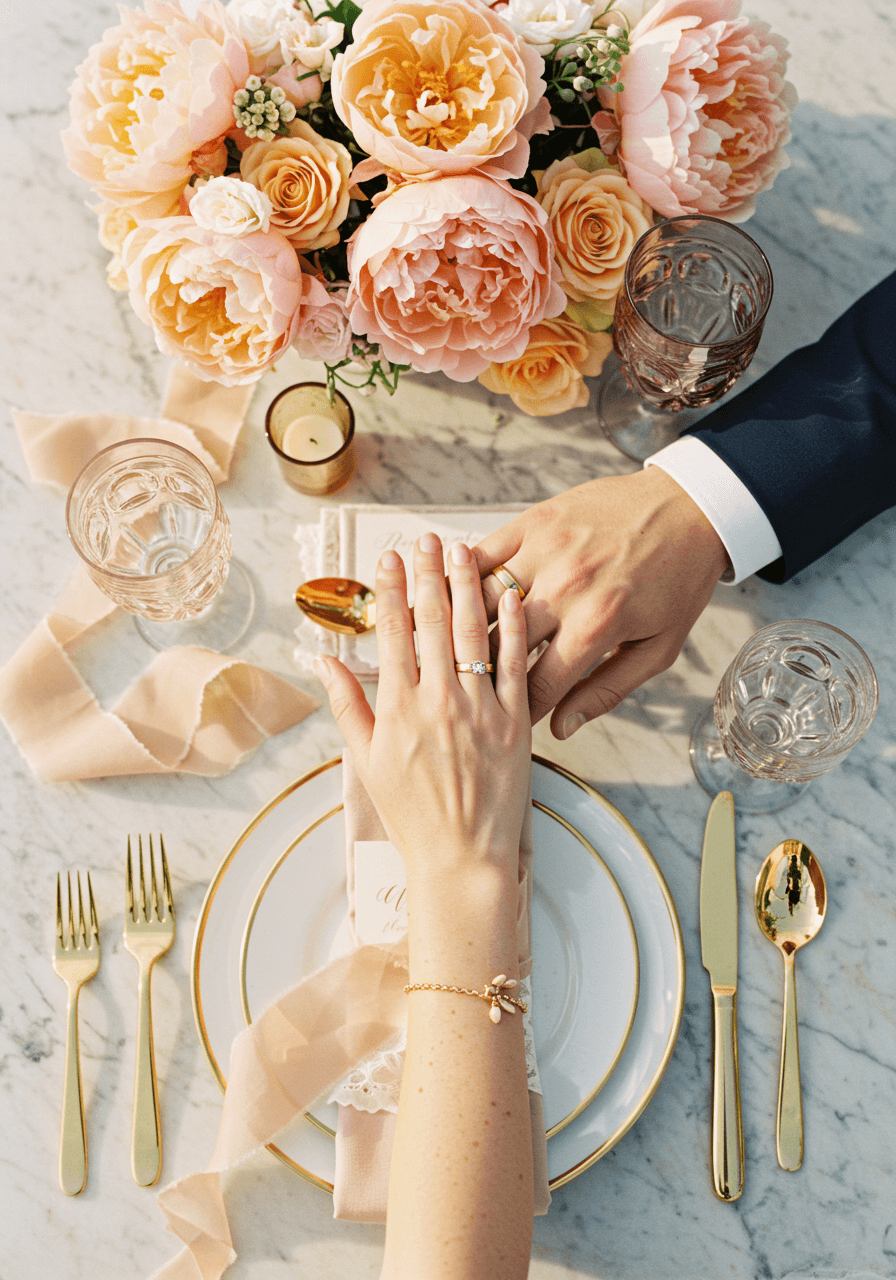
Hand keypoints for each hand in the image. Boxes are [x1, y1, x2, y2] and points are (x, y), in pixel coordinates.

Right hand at [314, 533, 531, 886]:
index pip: (393, 633)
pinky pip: (514, 664)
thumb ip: (346, 705)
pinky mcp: (514, 722)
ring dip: (467, 586)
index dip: (390, 590)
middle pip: (432, 622)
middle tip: (426, 538)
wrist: (462, 859)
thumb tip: (321, 661)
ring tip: (463, 550)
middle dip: (428, 573)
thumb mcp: (366, 761)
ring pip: (473, 633)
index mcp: (398, 708)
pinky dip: (513, 627)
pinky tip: (512, 594)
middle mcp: (438, 700)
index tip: (388, 557)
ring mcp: (479, 709)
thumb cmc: (411, 815)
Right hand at [474, 468, 728, 738]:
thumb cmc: (677, 582)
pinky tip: (449, 596)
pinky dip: (461, 577)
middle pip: (498, 646)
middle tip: (469, 691)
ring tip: (448, 650)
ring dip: (462, 628)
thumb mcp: (657, 649)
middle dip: (481, 676)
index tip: (504, 723)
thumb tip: (561, 729)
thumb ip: (606, 692)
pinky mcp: (534, 521)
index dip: (517, 712)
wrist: (690, 509)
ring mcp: (545, 550)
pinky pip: (481, 553)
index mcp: (597, 625)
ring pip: (479, 600)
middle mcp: (566, 588)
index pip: (536, 685)